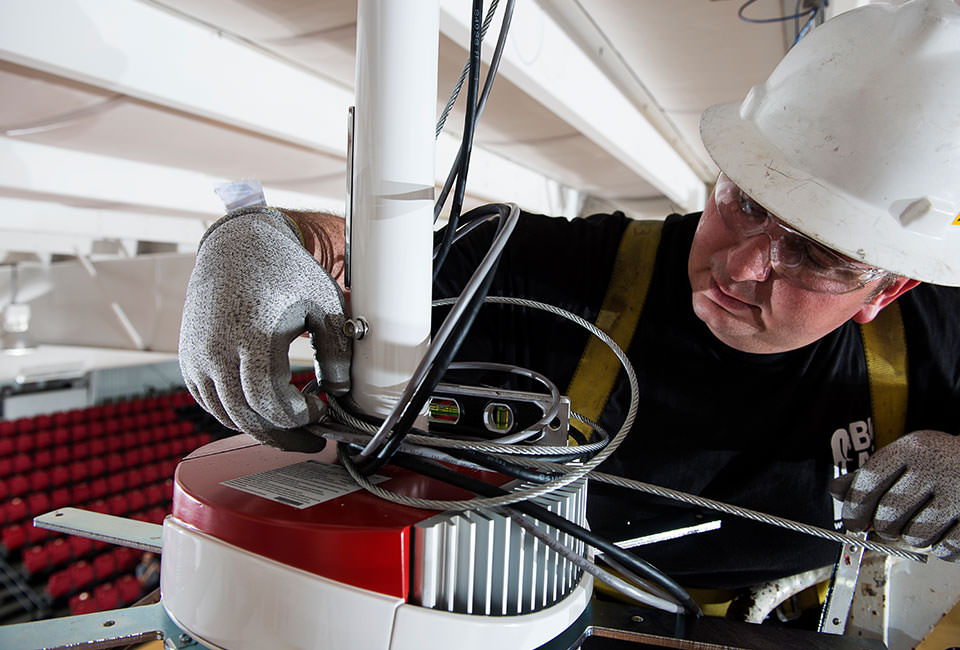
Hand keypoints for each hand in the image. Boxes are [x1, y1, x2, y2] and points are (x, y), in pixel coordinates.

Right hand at [178, 207, 350, 450]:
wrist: (237, 247)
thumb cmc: (285, 273)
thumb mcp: (323, 304)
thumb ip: (336, 351)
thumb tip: (339, 392)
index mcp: (252, 335)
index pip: (270, 401)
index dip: (298, 417)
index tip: (321, 413)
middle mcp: (217, 350)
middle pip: (249, 416)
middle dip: (285, 436)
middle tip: (313, 439)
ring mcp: (197, 358)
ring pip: (228, 415)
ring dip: (261, 427)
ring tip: (292, 425)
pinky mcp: (188, 360)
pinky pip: (211, 403)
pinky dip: (237, 415)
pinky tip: (264, 411)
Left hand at [830, 430, 959, 559]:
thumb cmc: (942, 463)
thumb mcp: (908, 457)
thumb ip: (872, 474)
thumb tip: (837, 491)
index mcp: (914, 448)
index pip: (869, 481)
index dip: (855, 506)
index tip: (852, 523)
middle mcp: (937, 468)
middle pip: (887, 517)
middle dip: (884, 526)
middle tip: (894, 521)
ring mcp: (959, 495)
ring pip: (914, 537)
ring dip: (913, 536)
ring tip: (924, 520)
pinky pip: (944, 549)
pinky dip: (940, 546)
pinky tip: (945, 528)